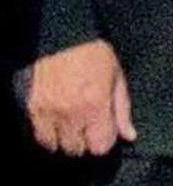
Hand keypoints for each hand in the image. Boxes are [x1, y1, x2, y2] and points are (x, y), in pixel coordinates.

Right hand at [25, 40, 136, 156]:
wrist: (60, 36)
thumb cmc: (93, 53)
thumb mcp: (117, 76)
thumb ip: (122, 109)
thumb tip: (129, 135)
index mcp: (95, 105)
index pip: (99, 147)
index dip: (104, 141)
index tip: (105, 131)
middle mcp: (70, 114)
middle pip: (76, 150)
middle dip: (84, 141)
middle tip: (87, 125)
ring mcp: (47, 113)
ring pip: (54, 146)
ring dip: (64, 139)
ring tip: (71, 123)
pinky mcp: (30, 109)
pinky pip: (38, 135)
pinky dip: (47, 132)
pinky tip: (56, 119)